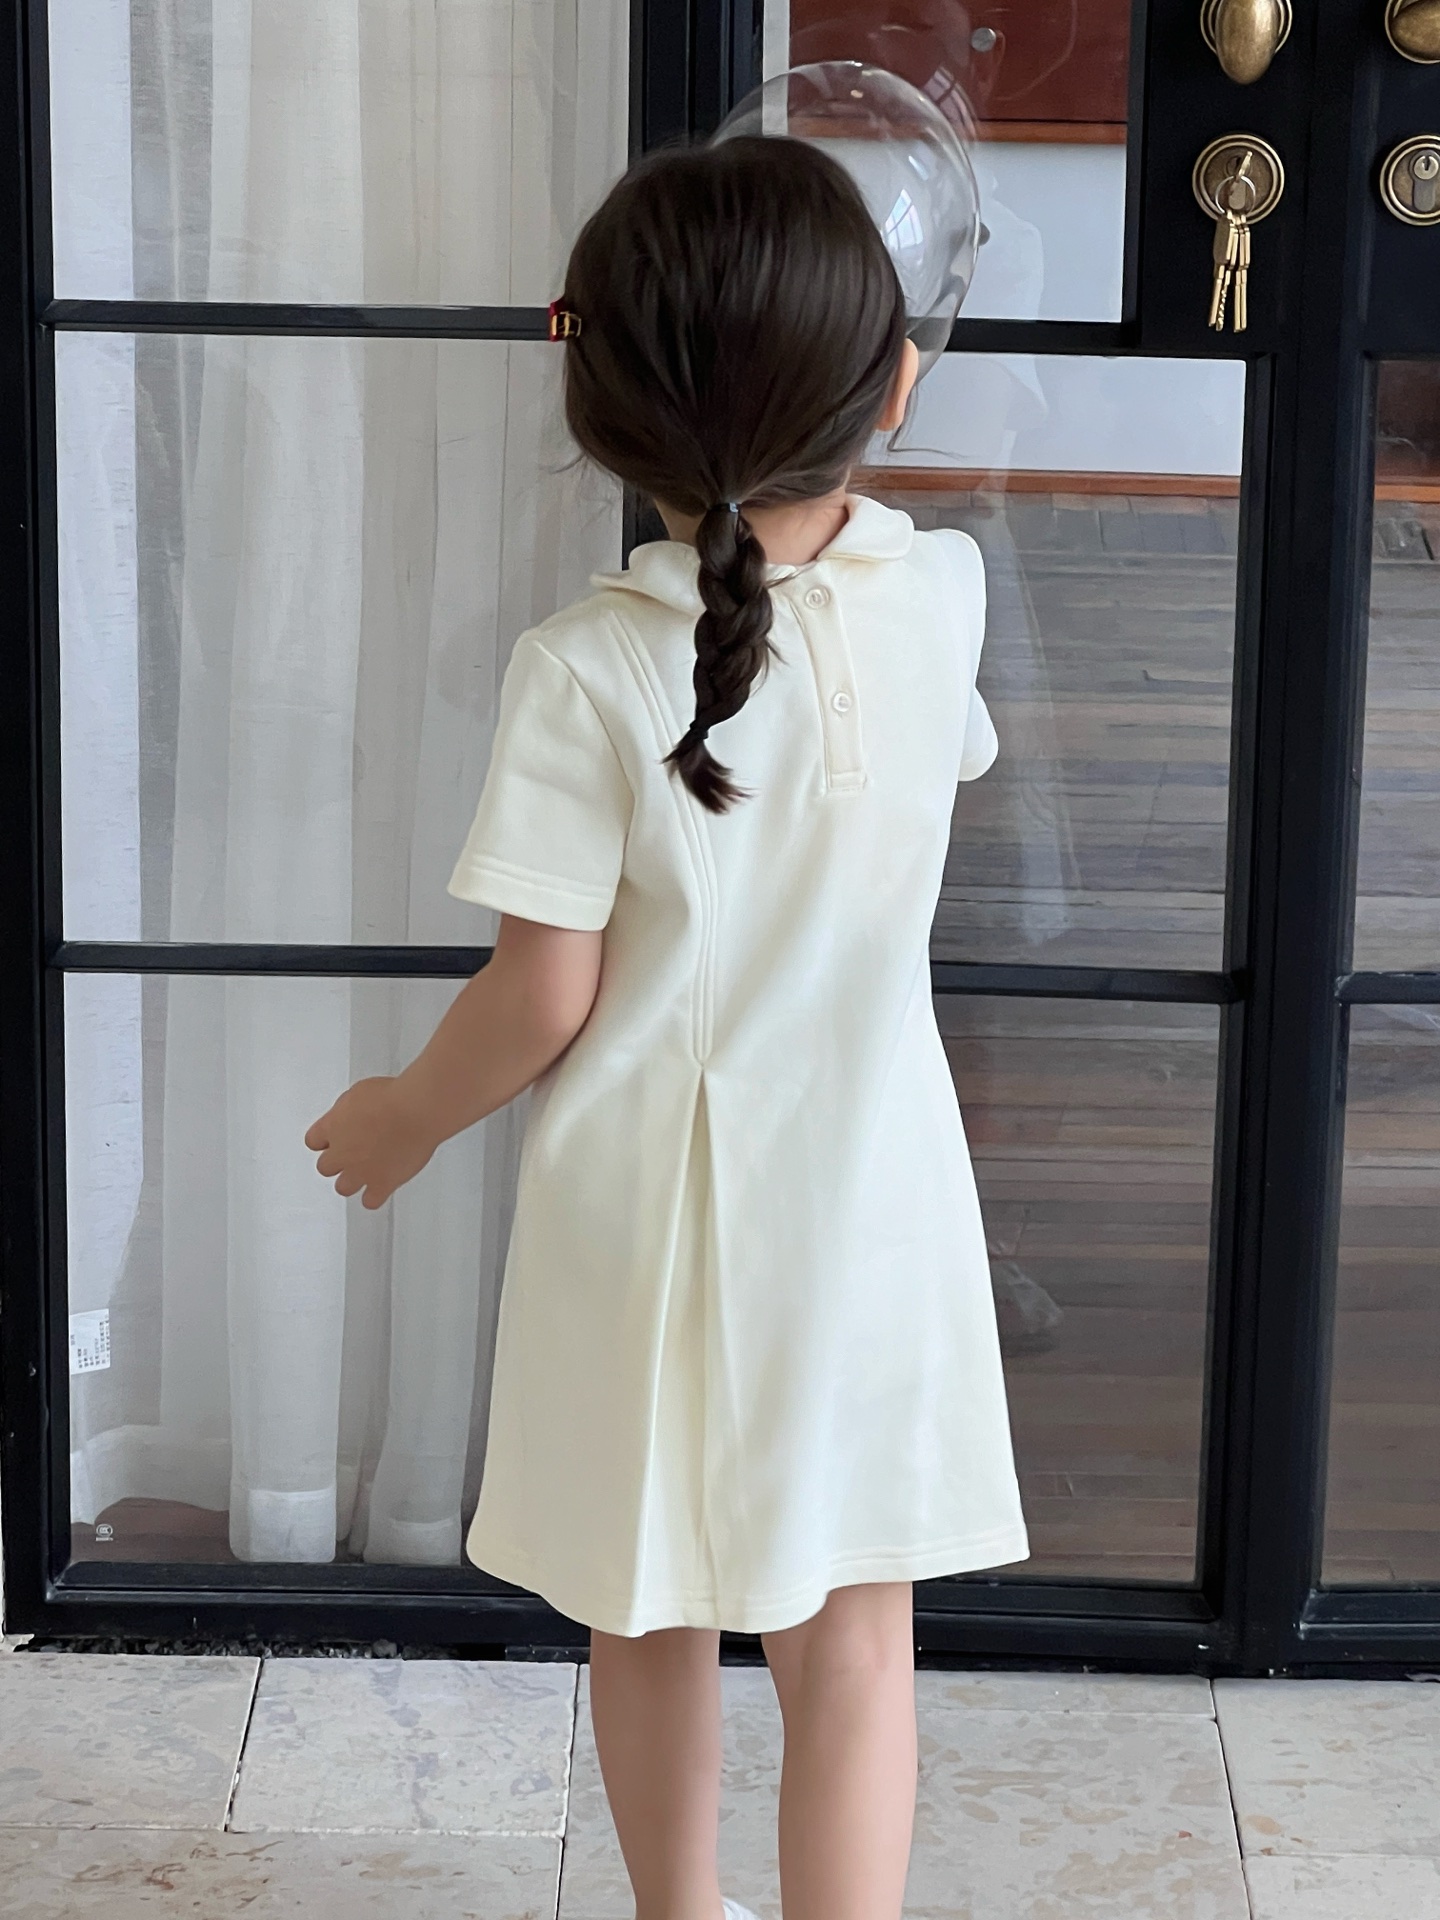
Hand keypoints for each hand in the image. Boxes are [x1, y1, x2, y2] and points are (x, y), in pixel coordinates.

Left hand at [305, 1075, 437, 1209]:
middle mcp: (342, 1152)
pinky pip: (370, 1202)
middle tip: (350, 1155)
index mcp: (332, 1127)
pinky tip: (380, 1189)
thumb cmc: (393, 1097)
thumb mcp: (359, 1092)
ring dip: (352, 1181)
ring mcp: (361, 1171)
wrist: (416, 1111)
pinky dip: (374, 1197)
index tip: (331, 1139)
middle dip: (337, 1162)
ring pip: (343, 1188)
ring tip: (364, 1173)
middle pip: (325, 1167)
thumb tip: (349, 1115)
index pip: (313, 1141)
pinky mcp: (382, 1184)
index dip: (324, 1141)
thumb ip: (347, 1110)